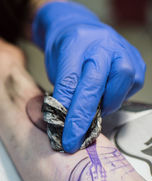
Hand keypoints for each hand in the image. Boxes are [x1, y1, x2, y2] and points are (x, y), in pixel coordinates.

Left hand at [33, 1, 145, 152]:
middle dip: (82, 118)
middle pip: (94, 87)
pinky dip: (114, 101)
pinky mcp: (136, 65)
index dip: (65, 110)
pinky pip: (128, 92)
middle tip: (73, 139)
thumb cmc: (66, 50)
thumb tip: (63, 123)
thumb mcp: (54, 66)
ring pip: (116, 92)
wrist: (81, 30)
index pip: (70, 81)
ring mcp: (123, 54)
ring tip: (88, 111)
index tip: (61, 132)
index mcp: (76, 44)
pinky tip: (103, 99)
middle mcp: (103, 46)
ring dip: (101, 109)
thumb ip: (60, 90)